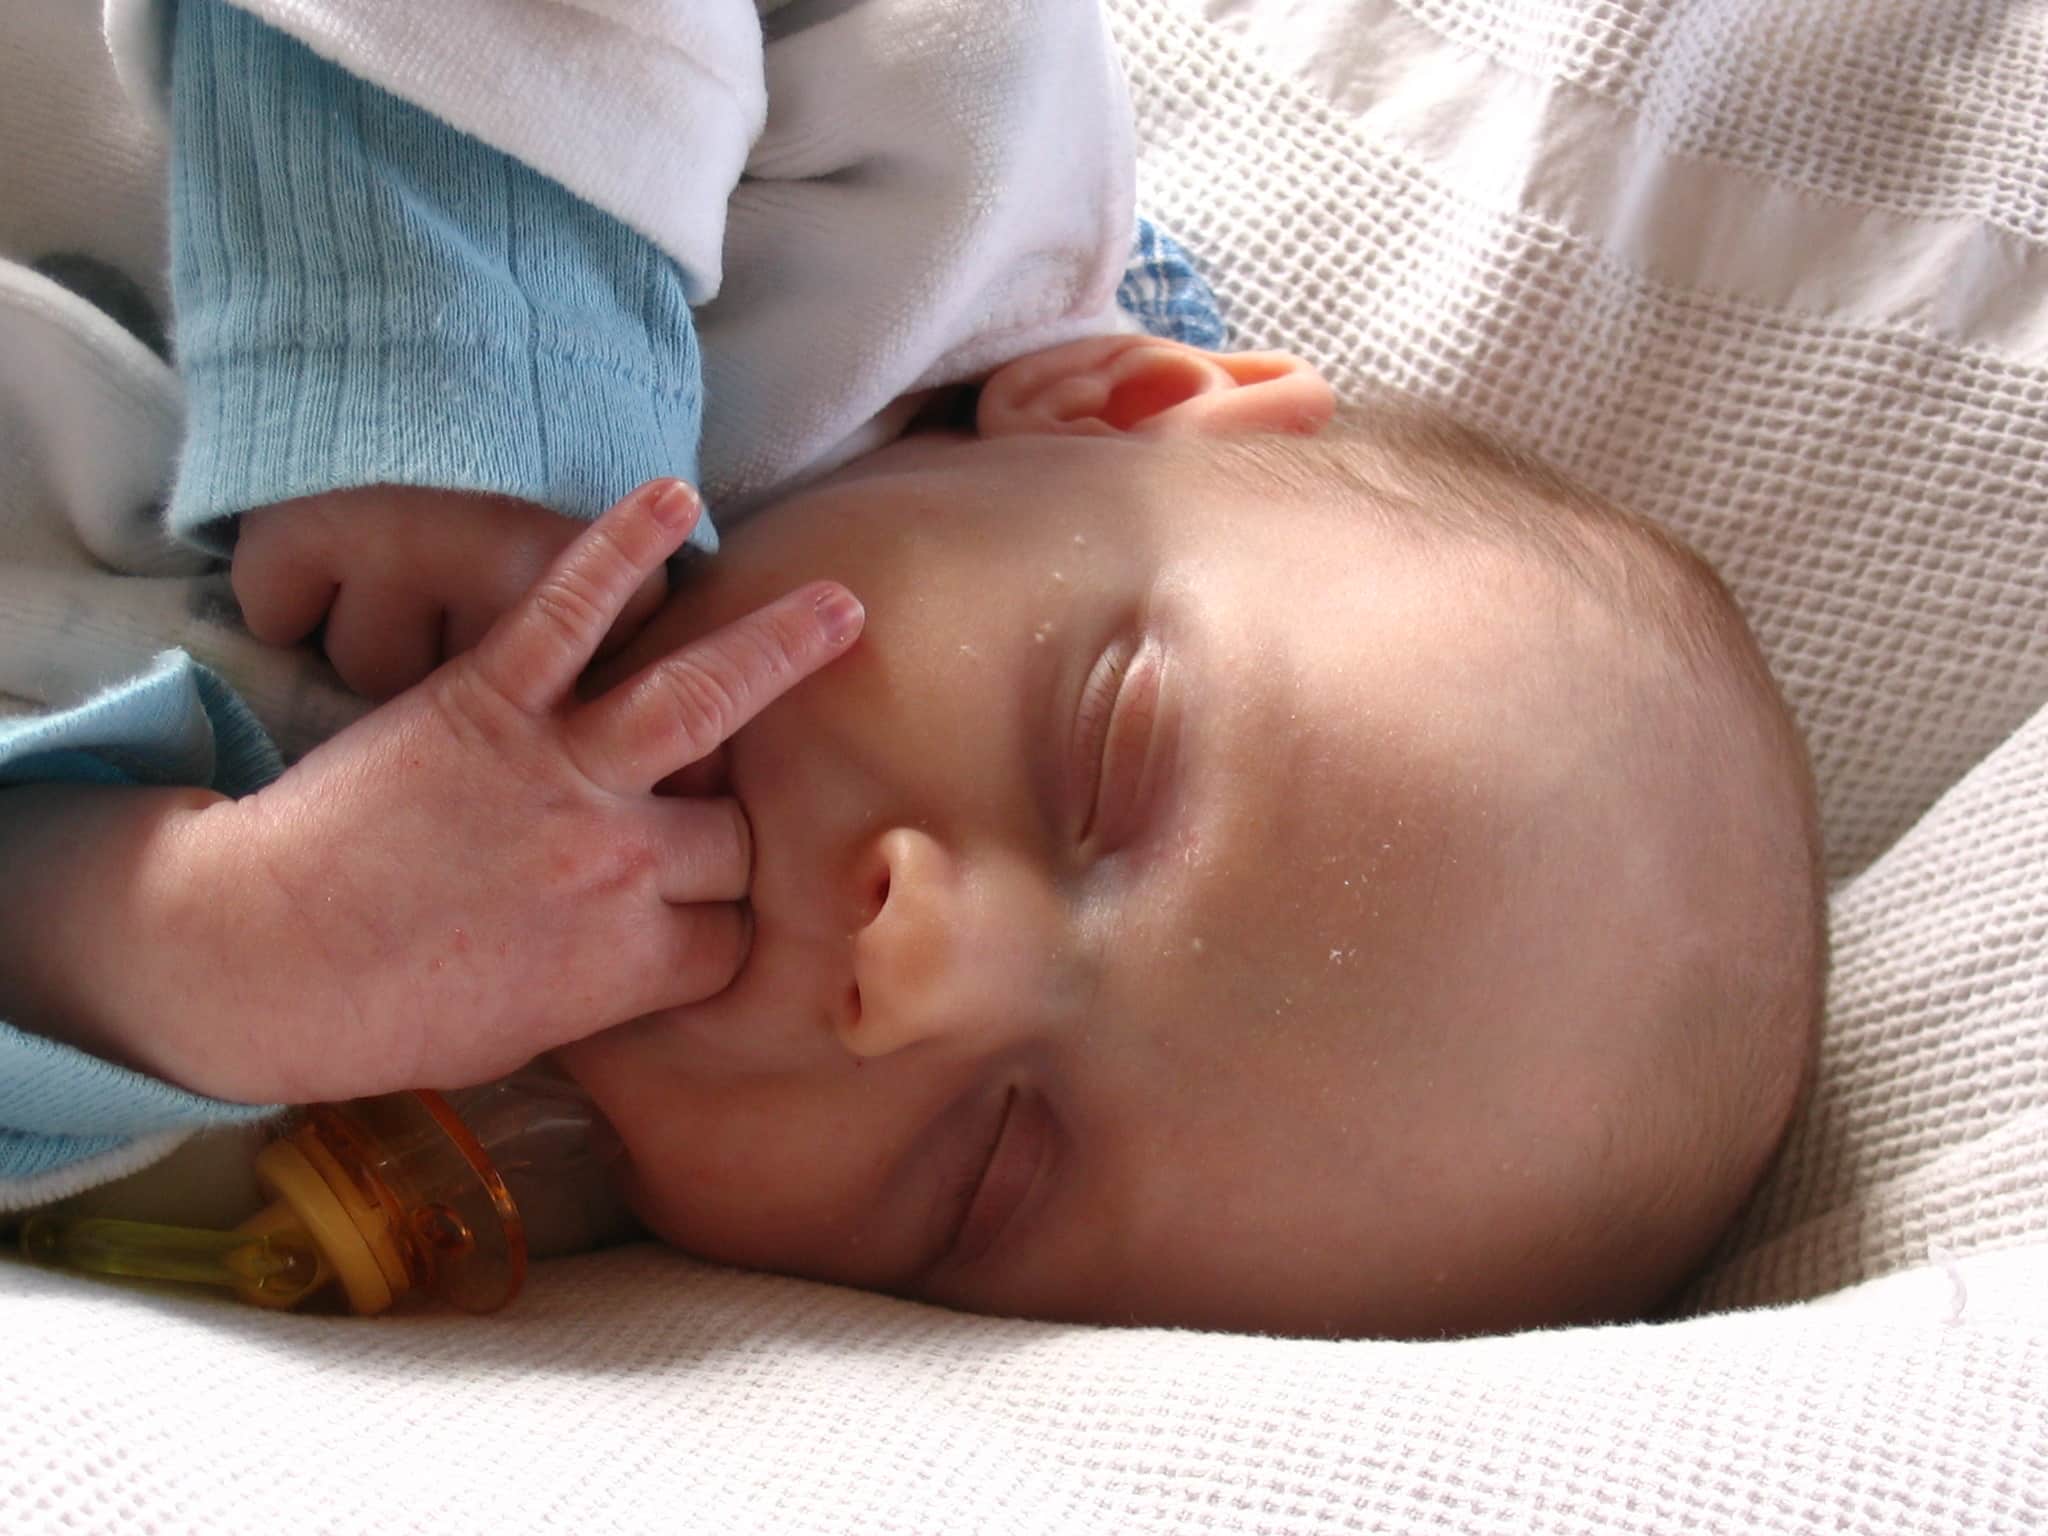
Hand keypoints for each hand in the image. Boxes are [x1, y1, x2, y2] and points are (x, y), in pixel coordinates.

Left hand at [148, 480, 861, 1102]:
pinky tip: (674, 499)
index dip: (731, 922)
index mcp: (633, 963)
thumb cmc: (381, 1017)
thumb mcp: (526, 1035)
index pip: (737, 933)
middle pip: (738, 834)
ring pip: (702, 700)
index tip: (719, 912)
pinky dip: (619, 548)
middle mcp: (621, 864)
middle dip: (738, 827)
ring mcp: (562, 774)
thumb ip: (611, 984)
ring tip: (840, 606)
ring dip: (779, 648)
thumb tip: (654, 953)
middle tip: (725, 806)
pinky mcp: (491, 699)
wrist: (258, 959)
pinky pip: (570, 613)